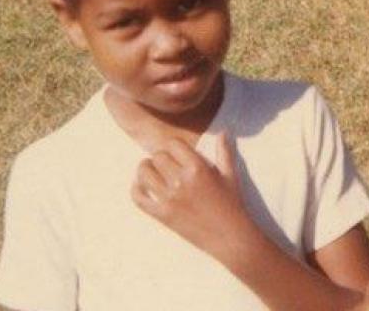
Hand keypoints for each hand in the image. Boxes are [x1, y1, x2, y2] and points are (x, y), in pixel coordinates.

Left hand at [131, 133, 254, 261]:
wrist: (230, 238)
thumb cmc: (232, 205)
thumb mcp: (230, 176)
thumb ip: (224, 152)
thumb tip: (223, 132)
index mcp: (198, 168)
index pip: (172, 145)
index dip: (172, 147)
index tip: (175, 153)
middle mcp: (182, 181)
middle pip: (157, 157)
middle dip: (160, 158)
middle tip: (163, 164)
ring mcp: (170, 199)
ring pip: (144, 174)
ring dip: (145, 170)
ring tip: (150, 171)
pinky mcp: (163, 215)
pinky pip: (139, 198)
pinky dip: (136, 190)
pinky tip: (141, 187)